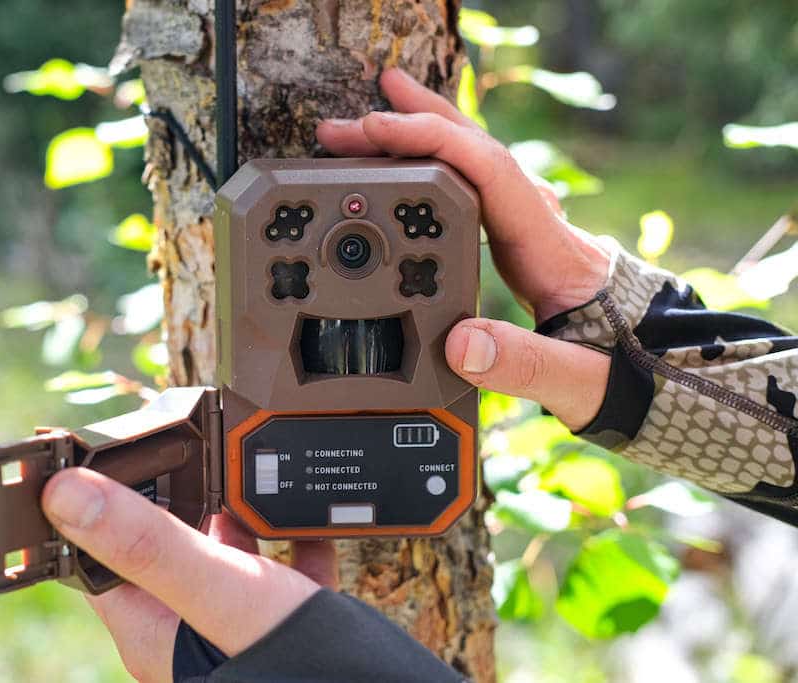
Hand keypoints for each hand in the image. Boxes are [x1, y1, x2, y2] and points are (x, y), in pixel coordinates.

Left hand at [41, 468, 337, 682]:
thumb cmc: (292, 664)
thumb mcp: (214, 589)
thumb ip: (147, 543)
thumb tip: (64, 494)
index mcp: (153, 625)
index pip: (98, 555)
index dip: (92, 503)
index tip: (95, 451)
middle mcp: (188, 625)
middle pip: (164, 542)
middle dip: (174, 490)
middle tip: (184, 439)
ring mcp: (239, 623)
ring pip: (223, 550)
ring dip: (232, 507)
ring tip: (246, 462)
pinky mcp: (287, 620)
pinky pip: (282, 566)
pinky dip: (291, 534)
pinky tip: (308, 511)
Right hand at [317, 68, 611, 430]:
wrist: (654, 371)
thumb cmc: (622, 373)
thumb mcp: (576, 379)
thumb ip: (523, 363)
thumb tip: (459, 343)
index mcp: (549, 248)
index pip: (489, 171)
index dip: (432, 143)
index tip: (379, 134)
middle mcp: (539, 226)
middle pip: (479, 151)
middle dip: (419, 122)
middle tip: (360, 114)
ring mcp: (530, 230)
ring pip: (476, 163)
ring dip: (427, 136)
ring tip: (377, 121)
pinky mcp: (520, 244)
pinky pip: (475, 189)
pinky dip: (438, 168)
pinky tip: (412, 172)